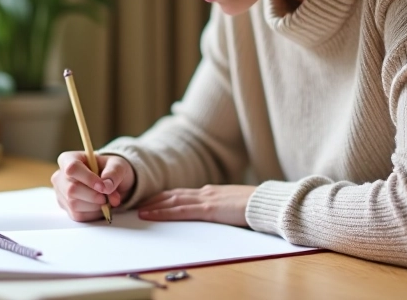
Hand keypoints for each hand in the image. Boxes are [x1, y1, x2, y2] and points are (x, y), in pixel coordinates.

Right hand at [51, 152, 135, 221]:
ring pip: (73, 204)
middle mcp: (60, 176)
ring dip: (95, 205)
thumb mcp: (117, 165)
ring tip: (106, 200)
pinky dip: (93, 214)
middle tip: (107, 196)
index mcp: (69, 159)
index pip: (72, 168)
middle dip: (93, 196)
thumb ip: (113, 173)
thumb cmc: (110, 170)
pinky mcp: (66, 207)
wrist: (109, 184)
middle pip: (71, 189)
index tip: (103, 186)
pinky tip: (99, 206)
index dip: (88, 179)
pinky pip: (78, 215)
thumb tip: (106, 187)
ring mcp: (61, 193)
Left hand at [136, 185, 255, 226]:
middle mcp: (206, 192)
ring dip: (154, 205)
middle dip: (155, 199)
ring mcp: (206, 199)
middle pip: (174, 195)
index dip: (166, 196)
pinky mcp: (209, 209)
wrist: (268, 204)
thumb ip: (223, 208)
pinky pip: (181, 211)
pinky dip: (164, 212)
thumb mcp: (235, 206)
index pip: (183, 193)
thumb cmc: (257, 207)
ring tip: (139, 210)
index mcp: (213, 192)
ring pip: (173, 201)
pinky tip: (152, 214)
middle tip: (138, 203)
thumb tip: (216, 213)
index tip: (152, 199)